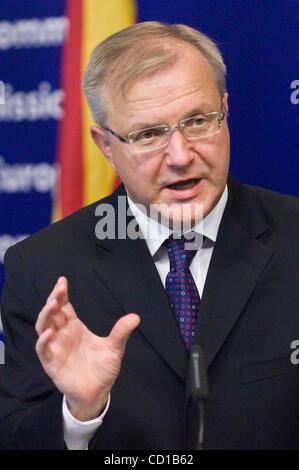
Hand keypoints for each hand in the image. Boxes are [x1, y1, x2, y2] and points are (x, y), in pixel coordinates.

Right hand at [35, 276, 139, 420]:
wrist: (98, 392)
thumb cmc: (102, 368)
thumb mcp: (115, 348)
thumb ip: (122, 332)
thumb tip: (136, 317)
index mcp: (74, 327)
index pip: (65, 307)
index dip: (62, 294)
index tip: (63, 281)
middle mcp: (63, 335)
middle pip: (53, 313)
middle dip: (54, 299)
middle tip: (60, 289)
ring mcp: (55, 348)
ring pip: (44, 327)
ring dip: (46, 315)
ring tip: (53, 304)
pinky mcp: (52, 363)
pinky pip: (43, 350)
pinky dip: (43, 341)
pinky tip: (49, 333)